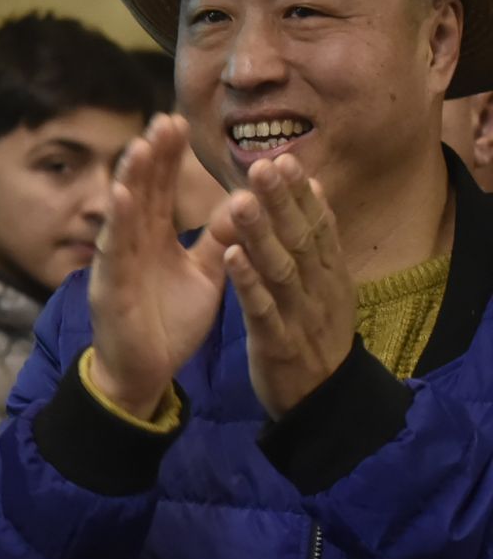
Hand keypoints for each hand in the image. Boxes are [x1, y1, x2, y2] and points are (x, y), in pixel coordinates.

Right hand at [88, 114, 230, 415]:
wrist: (146, 371)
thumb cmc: (170, 323)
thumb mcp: (206, 276)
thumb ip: (218, 241)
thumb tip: (241, 205)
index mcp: (156, 239)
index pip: (162, 189)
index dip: (169, 157)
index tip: (179, 122)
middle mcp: (134, 243)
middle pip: (143, 190)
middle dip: (152, 156)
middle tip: (164, 118)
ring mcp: (118, 261)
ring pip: (124, 212)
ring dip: (131, 178)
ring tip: (141, 144)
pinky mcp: (110, 285)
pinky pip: (113, 249)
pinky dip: (116, 221)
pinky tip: (120, 195)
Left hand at [218, 154, 355, 416]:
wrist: (320, 400)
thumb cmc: (314, 333)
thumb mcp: (322, 286)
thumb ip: (316, 241)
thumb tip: (316, 189)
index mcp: (328, 274)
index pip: (317, 225)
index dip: (301, 193)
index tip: (284, 158)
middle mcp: (319, 289)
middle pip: (301, 239)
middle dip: (282, 202)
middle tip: (262, 166)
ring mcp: (300, 315)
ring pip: (281, 268)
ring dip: (261, 234)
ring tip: (239, 201)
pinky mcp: (279, 343)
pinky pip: (262, 308)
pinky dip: (248, 281)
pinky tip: (230, 255)